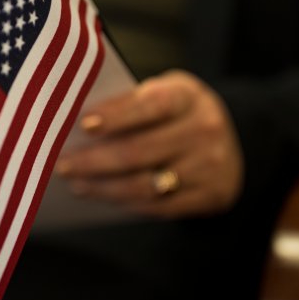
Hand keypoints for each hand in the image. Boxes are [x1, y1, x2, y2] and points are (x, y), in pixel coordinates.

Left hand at [56, 70, 243, 217]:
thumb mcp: (166, 93)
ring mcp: (209, 167)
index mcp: (188, 96)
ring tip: (77, 182)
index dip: (116, 116)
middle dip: (94, 160)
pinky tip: (103, 196)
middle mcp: (204, 130)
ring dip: (104, 186)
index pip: (150, 105)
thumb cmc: (179, 114)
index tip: (84, 125)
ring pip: (144, 184)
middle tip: (63, 164)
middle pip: (139, 151)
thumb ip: (132, 102)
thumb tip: (78, 125)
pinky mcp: (209, 197)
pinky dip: (125, 202)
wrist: (236, 142)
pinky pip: (158, 206)